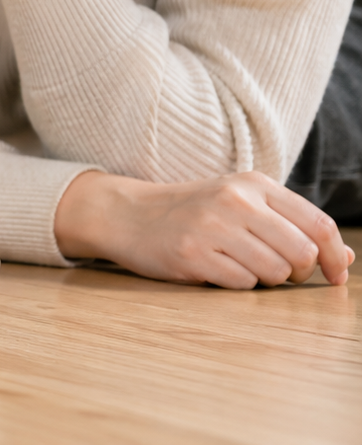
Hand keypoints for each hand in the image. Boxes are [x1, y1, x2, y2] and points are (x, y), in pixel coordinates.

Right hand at [55, 170, 354, 288]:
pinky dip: (238, 284)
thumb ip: (292, 225)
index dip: (335, 256)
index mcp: (253, 184)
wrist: (128, 214)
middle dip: (299, 273)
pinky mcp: (192, 254)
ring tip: (243, 268)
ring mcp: (212, 227)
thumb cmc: (193, 212)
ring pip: (275, 272)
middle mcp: (235, 201)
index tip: (336, 275)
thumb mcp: (242, 203)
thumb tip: (344, 258)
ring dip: (266, 280)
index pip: (318, 224)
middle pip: (301, 252)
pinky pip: (242, 284)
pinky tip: (217, 269)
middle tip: (282, 274)